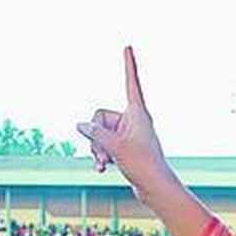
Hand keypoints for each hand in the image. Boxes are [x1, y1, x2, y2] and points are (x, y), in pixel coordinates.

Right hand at [76, 47, 173, 195]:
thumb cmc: (142, 165)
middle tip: (103, 153)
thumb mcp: (114, 146)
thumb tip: (80, 124)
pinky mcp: (124, 147)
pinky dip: (102, 155)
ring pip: (100, 133)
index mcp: (137, 112)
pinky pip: (104, 145)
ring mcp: (128, 134)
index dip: (128, 65)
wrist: (154, 188)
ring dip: (97, 149)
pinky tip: (102, 168)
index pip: (131, 82)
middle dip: (95, 136)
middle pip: (100, 117)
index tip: (128, 46)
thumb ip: (95, 133)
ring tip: (103, 164)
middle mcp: (133, 120)